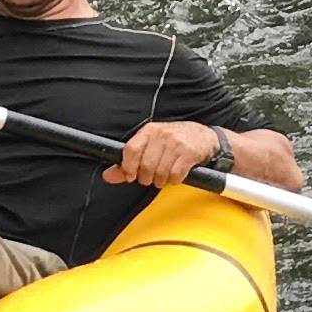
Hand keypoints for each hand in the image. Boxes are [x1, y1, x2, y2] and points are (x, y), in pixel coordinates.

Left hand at [109, 120, 231, 188]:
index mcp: (149, 131)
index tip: (131, 176)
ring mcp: (176, 144)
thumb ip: (127, 163)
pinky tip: (175, 174)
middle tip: (151, 177)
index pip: (131, 150)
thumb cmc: (173, 142)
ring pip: (160, 173)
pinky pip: (175, 175)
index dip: (128, 167)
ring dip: (161, 180)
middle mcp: (162, 135)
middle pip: (145, 166)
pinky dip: (174, 180)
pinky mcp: (189, 153)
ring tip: (164, 176)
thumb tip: (108, 176)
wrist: (203, 136)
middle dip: (146, 178)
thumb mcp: (149, 146)